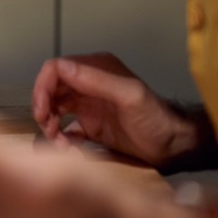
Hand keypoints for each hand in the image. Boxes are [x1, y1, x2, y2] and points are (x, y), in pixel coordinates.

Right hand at [33, 52, 201, 167]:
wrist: (176, 147)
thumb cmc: (156, 120)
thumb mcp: (129, 96)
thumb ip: (97, 80)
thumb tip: (61, 68)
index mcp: (96, 69)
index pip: (56, 69)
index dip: (42, 88)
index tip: (42, 112)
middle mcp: (89, 84)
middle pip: (51, 90)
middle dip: (44, 109)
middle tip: (48, 130)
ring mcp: (89, 106)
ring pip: (54, 109)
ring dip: (50, 125)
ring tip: (59, 144)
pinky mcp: (91, 126)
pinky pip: (65, 129)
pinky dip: (61, 138)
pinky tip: (69, 150)